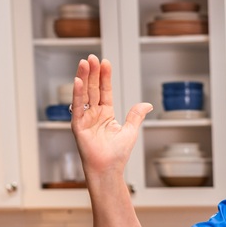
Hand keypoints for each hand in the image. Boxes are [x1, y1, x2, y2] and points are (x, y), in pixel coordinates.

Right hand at [70, 55, 152, 184]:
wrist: (109, 169)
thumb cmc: (118, 154)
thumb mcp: (130, 130)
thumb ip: (136, 115)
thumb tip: (147, 104)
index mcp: (105, 114)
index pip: (104, 91)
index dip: (105, 77)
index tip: (105, 62)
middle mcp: (94, 114)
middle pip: (93, 89)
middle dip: (93, 73)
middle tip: (92, 57)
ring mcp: (85, 119)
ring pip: (85, 94)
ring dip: (84, 78)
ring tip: (85, 63)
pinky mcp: (78, 126)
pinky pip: (78, 107)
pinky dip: (78, 94)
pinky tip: (78, 81)